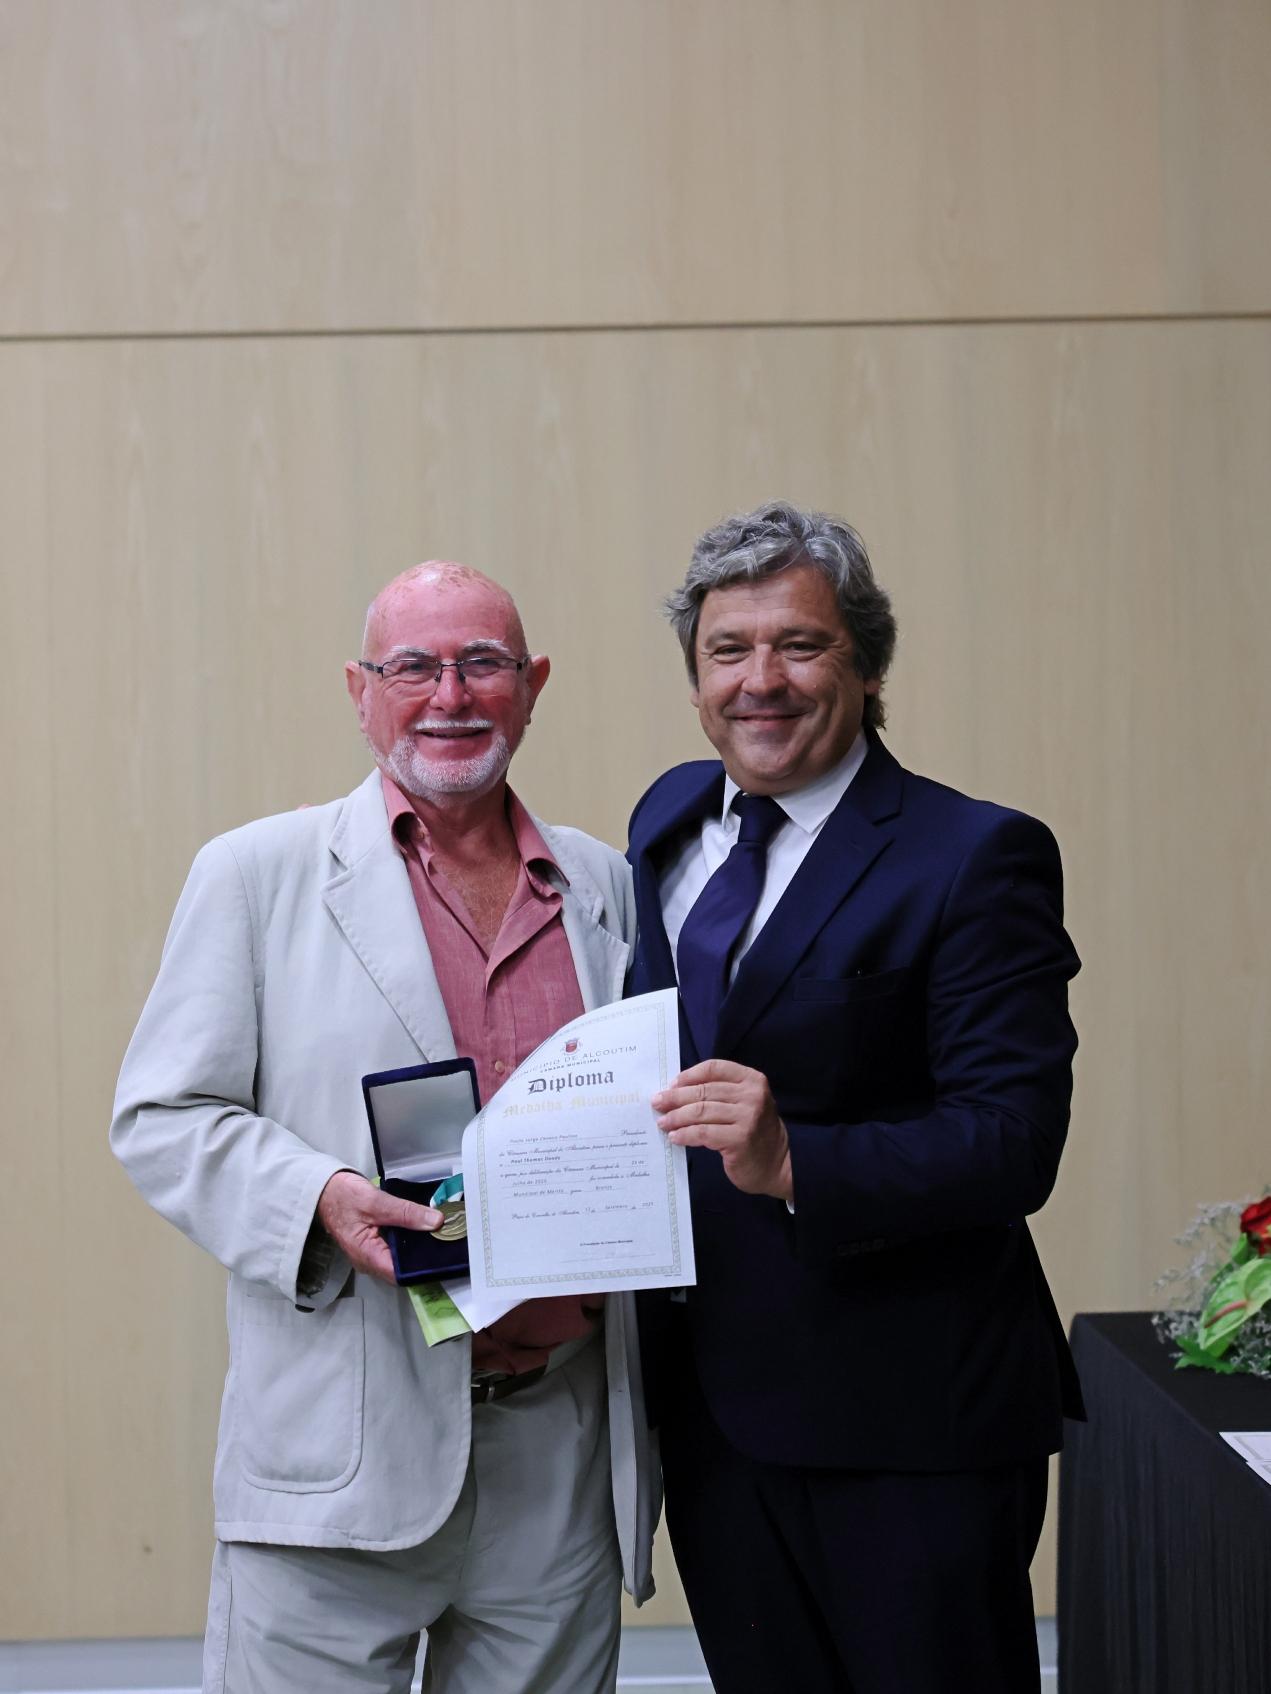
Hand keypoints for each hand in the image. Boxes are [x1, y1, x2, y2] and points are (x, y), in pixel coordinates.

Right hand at [316, 1171, 442, 1283]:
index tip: (443, 1255)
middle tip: (447, 1240)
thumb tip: (436, 1221)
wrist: (323, 1189)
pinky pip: (396, 1248)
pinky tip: (423, 1228)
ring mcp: (372, 1254)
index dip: (423, 1267)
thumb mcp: (376, 1202)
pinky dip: (409, 1239)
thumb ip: (406, 1212)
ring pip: (401, 1258)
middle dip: (424, 1256)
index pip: (401, 1274)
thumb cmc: (342, 1196)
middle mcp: (370, 1261)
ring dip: (418, 1247)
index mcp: (367, 1256)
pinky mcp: (374, 1244)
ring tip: (440, 1233)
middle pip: (403, 1268)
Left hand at [652, 1059, 792, 1201]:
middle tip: (656, 1103)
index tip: (671, 1084)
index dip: (689, 1075)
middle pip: (703, 1090)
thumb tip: (676, 1091)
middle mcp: (752, 1095)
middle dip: (675, 1097)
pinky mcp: (740, 1139)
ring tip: (662, 1122)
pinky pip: (703, 1133)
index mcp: (752, 1080)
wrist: (778, 1164)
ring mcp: (748, 1117)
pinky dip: (685, 1134)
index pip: (714, 1068)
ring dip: (676, 1117)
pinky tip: (675, 1137)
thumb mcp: (745, 1104)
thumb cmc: (754, 1132)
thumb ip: (720, 1094)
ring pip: (700, 1111)